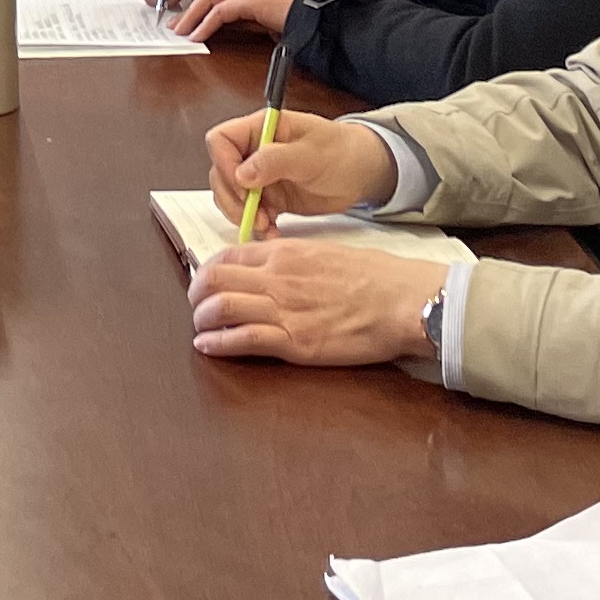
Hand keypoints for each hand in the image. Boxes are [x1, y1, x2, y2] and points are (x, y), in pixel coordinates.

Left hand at [170, 0, 302, 41]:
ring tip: (181, 32)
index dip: (202, 8)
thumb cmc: (306, 19)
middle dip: (190, 10)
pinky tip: (198, 36)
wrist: (323, 12)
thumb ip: (258, 25)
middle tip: (176, 26)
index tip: (189, 22)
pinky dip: (206, 23)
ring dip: (192, 15)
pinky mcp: (254, 0)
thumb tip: (245, 34)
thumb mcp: (275, 24)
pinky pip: (222, 10)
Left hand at [189, 235, 440, 366]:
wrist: (403, 301)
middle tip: (197, 307)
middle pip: (214, 280)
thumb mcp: (325, 253)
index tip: (204, 283)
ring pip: (221, 308)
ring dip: (202, 320)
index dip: (207, 271)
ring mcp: (284, 310)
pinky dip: (218, 343)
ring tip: (200, 329)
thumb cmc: (375, 277)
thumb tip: (273, 268)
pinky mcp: (295, 342)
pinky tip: (208, 347)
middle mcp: (277, 277)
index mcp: (285, 252)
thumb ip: (293, 260)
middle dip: (197, 295)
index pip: (228, 256)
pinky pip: (243, 340)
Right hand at [210, 105, 395, 219]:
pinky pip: (249, 213)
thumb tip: (241, 173)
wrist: (362, 173)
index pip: (221, 140)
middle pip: (221, 172)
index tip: (244, 185)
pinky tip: (273, 232)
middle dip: (233, 198)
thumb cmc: (342, 152)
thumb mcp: (312, 153)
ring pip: (231, 196)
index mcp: (261, 129)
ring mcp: (260, 176)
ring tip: (267, 226)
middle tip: (256, 215)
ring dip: (243, 215)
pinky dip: (256, 226)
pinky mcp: (269, 197)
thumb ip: (275, 159)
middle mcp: (254, 151)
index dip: (224, 163)